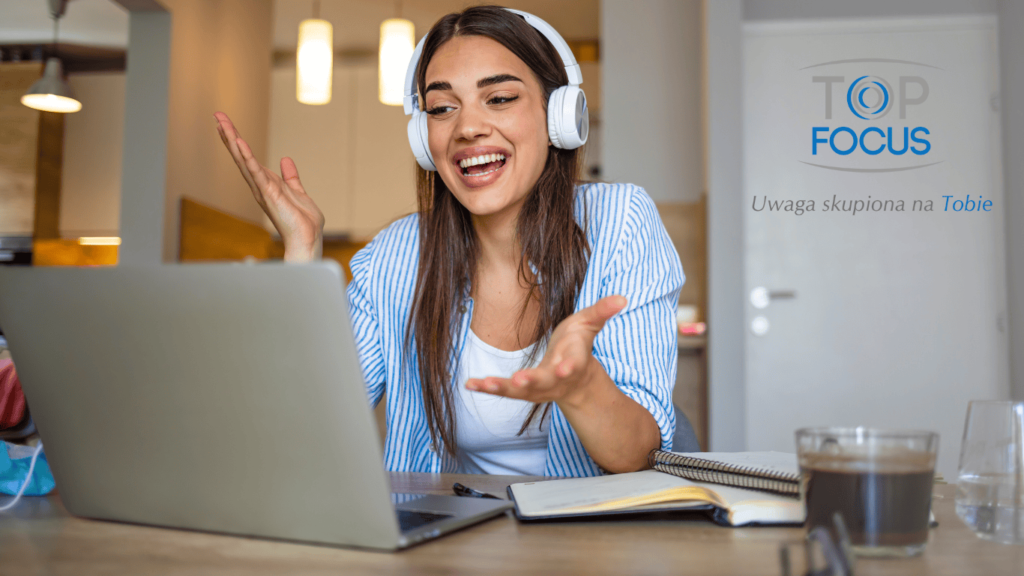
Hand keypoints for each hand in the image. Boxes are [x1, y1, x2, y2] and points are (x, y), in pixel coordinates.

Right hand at [214, 111, 324, 261]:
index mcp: (266, 183)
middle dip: (229, 135)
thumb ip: (290, 176)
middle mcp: (259, 185)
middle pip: (241, 156)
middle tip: (218, 115)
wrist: (308, 238)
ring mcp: (262, 189)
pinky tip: (239, 143)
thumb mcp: (297, 191)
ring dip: (233, 141)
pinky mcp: (269, 194)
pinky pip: (256, 172)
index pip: (248, 158)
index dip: (238, 141)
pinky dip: (247, 157)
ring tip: (222, 123)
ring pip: (244, 160)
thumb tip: (286, 159)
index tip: (226, 124)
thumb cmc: (303, 221)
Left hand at [465, 295, 626, 407]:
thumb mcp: (590, 324)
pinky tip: (469, 384)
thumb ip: (602, 311)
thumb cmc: (578, 346)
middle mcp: (555, 378)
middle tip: (520, 381)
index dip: (569, 365)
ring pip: (520, 391)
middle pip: (545, 382)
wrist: (573, 379)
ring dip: (502, 388)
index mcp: (573, 361)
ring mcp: (538, 388)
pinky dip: (487, 388)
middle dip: (533, 381)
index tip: (564, 367)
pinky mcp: (521, 389)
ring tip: (484, 383)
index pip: (574, 364)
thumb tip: (622, 297)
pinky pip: (503, 391)